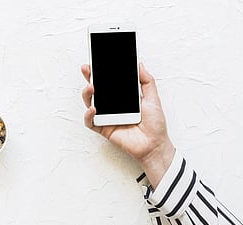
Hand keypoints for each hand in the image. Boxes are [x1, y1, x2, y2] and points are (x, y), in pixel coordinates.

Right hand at [81, 63, 174, 187]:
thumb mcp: (153, 98)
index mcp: (122, 98)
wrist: (155, 144)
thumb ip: (146, 81)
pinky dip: (88, 115)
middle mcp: (112, 106)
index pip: (108, 82)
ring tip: (91, 87)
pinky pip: (90, 122)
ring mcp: (106, 117)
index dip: (101, 72)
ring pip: (89, 104)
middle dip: (89, 78)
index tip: (98, 61)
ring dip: (87, 94)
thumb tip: (139, 64)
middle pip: (96, 90)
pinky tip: (93, 109)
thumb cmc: (155, 125)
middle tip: (87, 69)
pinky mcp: (103, 129)